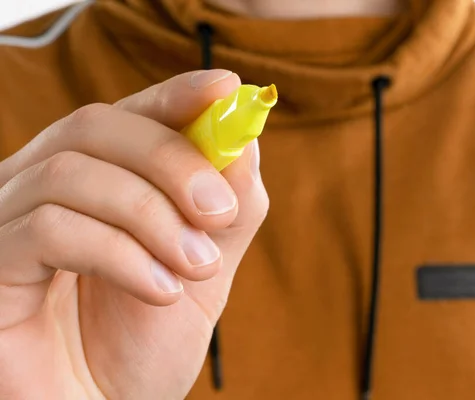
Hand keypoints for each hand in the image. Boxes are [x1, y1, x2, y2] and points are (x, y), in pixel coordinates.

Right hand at [0, 69, 268, 398]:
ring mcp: (5, 222)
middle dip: (172, 162)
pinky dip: (121, 254)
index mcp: (94, 180)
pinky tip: (160, 292)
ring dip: (152, 217)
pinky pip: (50, 228)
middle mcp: (39, 188)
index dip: (175, 95)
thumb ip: (228, 204)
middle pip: (96, 127)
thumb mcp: (205, 264)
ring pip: (73, 173)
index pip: (128, 115)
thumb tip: (243, 141)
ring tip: (196, 268)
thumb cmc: (148, 343)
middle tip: (220, 210)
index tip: (225, 89)